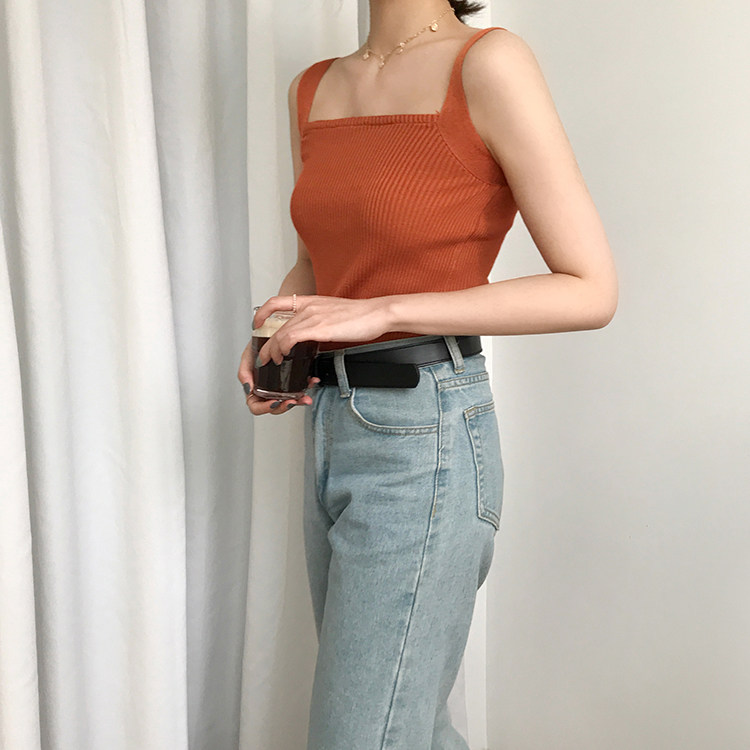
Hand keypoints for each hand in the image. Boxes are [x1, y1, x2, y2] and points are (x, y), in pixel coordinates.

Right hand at [237, 338, 319, 415]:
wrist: (270, 333)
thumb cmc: (257, 345)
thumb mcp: (247, 356)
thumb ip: (244, 372)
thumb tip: (248, 388)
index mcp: (254, 389)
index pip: (257, 406)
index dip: (265, 408)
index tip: (275, 402)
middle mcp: (267, 390)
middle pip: (275, 407)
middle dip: (285, 406)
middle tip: (292, 401)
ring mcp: (280, 386)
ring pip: (289, 401)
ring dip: (299, 401)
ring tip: (305, 398)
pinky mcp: (292, 380)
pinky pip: (299, 388)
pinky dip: (306, 387)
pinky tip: (311, 383)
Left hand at [252, 294, 391, 365]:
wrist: (377, 313)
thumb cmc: (361, 316)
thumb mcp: (334, 313)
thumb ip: (320, 321)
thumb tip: (314, 335)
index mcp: (311, 301)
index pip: (276, 302)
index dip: (262, 314)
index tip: (257, 326)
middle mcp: (308, 307)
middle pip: (276, 325)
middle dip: (266, 344)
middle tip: (264, 356)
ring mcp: (312, 316)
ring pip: (280, 334)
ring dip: (272, 350)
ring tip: (272, 361)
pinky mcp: (318, 328)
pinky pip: (290, 338)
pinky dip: (283, 348)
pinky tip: (285, 356)